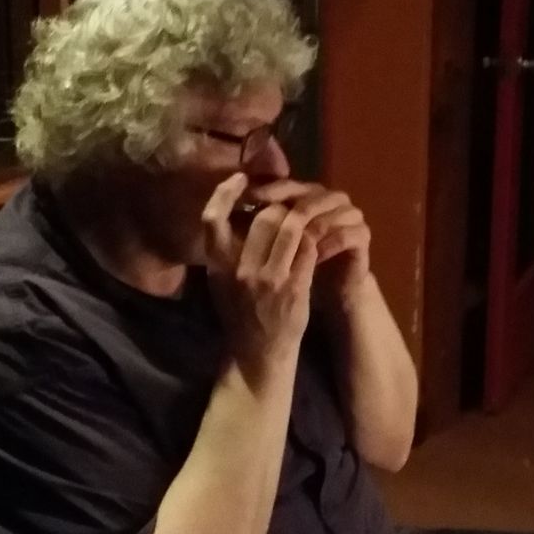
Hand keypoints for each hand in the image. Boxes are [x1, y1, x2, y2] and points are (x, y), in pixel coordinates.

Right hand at [200, 172, 316, 373]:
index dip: (225, 193)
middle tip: (290, 204)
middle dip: (281, 205)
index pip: (213, 218)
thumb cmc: (240, 314)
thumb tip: (236, 210)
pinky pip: (309, 248)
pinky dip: (317, 237)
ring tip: (307, 216)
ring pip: (291, 227)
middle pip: (264, 217)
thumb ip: (225, 249)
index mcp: (217, 265)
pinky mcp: (294, 288)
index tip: (240, 179)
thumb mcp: (221, 281)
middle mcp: (240, 269)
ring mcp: (269, 279)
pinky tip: (320, 235)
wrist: (257, 354)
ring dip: (303, 217)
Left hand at [247, 179, 371, 306]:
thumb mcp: (272, 248)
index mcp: (305, 195)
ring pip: (326, 211)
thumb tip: (226, 211)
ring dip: (307, 226)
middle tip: (269, 222)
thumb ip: (257, 227)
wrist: (332, 291)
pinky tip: (313, 256)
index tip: (248, 199)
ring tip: (289, 243)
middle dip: (288, 207)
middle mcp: (328, 198)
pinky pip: (344, 234)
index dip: (268, 190)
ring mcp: (348, 214)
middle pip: (308, 193)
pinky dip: (327, 244)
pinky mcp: (361, 235)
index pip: (286, 185)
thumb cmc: (296, 271)